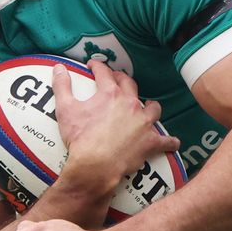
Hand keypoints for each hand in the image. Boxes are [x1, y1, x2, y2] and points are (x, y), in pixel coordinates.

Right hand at [52, 60, 177, 195]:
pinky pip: (166, 141)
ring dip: (150, 106)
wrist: (96, 165)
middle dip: (123, 79)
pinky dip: (169, 142)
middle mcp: (130, 104)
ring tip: (149, 107)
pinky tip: (173, 142)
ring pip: (153, 108)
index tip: (93, 65)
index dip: (97, 66)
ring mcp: (143, 123)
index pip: (104, 73)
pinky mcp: (150, 142)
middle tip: (118, 79)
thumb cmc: (80, 138)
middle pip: (130, 85)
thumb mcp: (65, 110)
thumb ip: (62, 86)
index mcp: (110, 94)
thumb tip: (58, 67)